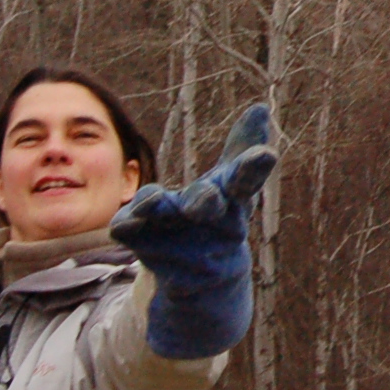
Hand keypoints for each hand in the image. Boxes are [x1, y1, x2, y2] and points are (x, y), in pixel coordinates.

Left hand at [111, 103, 274, 359]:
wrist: (206, 282)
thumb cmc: (220, 217)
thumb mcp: (232, 183)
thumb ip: (243, 146)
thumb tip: (260, 107)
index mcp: (233, 201)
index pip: (246, 181)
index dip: (253, 168)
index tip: (267, 156)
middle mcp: (210, 224)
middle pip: (209, 207)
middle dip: (204, 201)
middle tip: (202, 200)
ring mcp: (182, 243)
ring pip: (170, 222)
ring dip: (160, 210)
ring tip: (149, 200)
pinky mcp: (152, 253)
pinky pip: (137, 238)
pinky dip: (130, 228)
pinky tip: (121, 224)